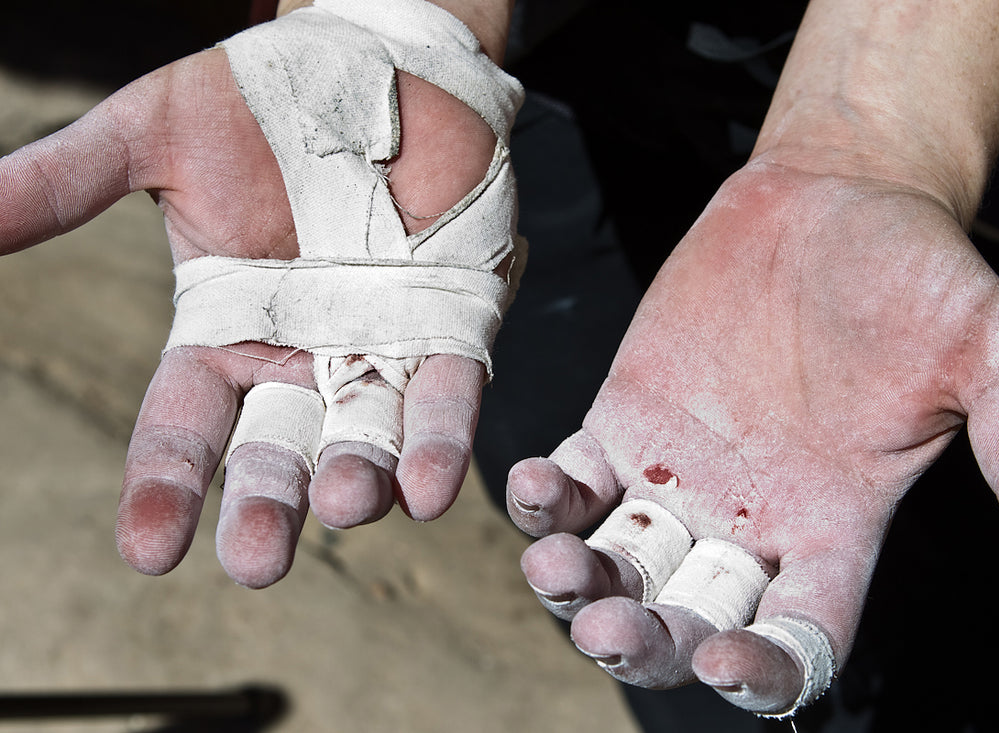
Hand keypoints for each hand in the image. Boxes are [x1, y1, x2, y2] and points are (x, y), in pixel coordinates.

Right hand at [0, 46, 499, 587]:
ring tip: (346, 505)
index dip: (165, 487)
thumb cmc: (258, 100)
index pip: (186, 427)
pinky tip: (427, 490)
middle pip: (276, 452)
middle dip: (267, 507)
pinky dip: (436, 444)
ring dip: (356, 480)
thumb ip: (67, 183)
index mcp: (222, 332)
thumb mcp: (152, 134)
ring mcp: (378, 348)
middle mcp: (299, 357)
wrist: (370, 61)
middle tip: (258, 560)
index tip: (148, 549)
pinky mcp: (450, 325)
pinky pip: (444, 398)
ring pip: (362, 437)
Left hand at [507, 159, 998, 713]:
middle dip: (646, 640)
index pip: (798, 638)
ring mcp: (679, 477)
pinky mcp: (626, 422)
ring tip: (552, 567)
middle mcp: (749, 521)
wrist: (833, 198)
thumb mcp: (987, 354)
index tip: (727, 667)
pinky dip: (546, 498)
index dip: (765, 672)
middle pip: (688, 620)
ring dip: (578, 584)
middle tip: (609, 630)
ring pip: (617, 566)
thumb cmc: (916, 273)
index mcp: (834, 530)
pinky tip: (530, 485)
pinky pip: (575, 484)